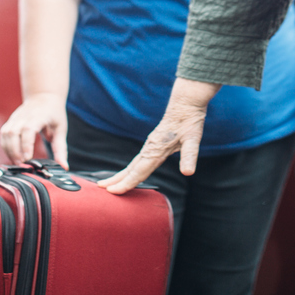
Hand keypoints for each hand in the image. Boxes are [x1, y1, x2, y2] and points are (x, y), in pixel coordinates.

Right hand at [0, 93, 67, 165]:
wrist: (44, 95)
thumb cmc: (54, 113)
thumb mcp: (61, 129)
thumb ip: (61, 149)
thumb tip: (64, 167)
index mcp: (39, 116)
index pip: (28, 129)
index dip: (26, 144)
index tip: (28, 157)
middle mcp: (24, 116)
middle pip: (13, 133)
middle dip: (15, 151)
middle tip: (22, 164)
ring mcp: (15, 117)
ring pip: (6, 134)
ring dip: (9, 149)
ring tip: (17, 162)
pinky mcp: (10, 121)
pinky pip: (3, 134)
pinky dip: (5, 145)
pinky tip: (12, 154)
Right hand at [97, 78, 218, 193]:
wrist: (185, 103)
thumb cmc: (189, 121)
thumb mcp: (193, 139)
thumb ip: (189, 156)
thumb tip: (188, 172)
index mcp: (156, 149)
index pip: (139, 171)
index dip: (126, 183)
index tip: (113, 191)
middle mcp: (149, 148)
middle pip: (130, 168)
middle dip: (116, 180)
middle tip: (101, 188)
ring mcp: (149, 145)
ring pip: (132, 164)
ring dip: (120, 174)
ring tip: (108, 183)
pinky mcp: (152, 143)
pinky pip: (138, 160)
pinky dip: (130, 169)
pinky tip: (129, 172)